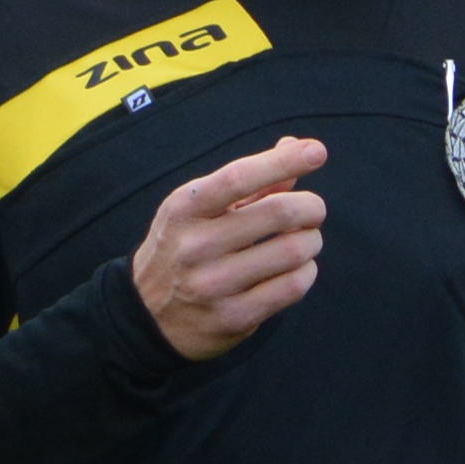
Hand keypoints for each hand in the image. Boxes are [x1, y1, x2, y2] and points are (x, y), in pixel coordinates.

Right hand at [131, 137, 327, 359]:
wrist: (147, 315)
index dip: (282, 162)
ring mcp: (213, 285)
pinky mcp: (233, 317)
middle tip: (313, 211)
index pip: (239, 177)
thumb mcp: (200, 209)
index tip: (316, 151)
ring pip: (292, 251)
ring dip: (311, 241)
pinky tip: (298, 268)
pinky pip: (292, 287)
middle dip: (311, 207)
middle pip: (279, 213)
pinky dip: (306, 271)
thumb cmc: (183, 247)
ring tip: (305, 241)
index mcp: (185, 208)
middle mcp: (195, 246)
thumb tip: (294, 145)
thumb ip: (249, 181)